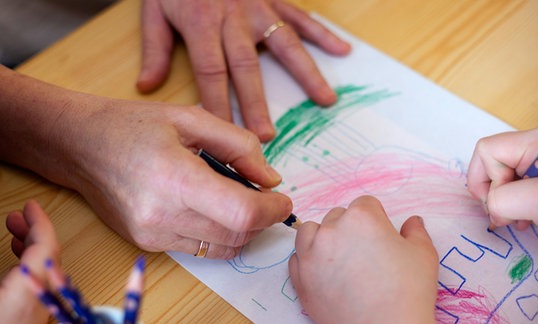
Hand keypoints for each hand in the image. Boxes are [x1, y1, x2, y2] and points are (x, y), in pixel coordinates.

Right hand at [0, 66, 292, 258]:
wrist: (79, 145)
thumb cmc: (131, 125)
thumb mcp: (190, 118)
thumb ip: (238, 145)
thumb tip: (270, 179)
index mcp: (175, 179)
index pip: (242, 214)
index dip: (272, 210)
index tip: (282, 198)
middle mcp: (161, 216)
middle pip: (237, 236)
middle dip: (263, 219)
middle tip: (266, 196)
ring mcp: (152, 235)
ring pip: (222, 248)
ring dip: (244, 229)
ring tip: (240, 199)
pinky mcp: (147, 243)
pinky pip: (200, 249)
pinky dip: (219, 234)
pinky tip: (214, 208)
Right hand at [2, 200, 60, 322]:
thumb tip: (9, 222)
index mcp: (27, 293)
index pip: (46, 248)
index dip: (39, 223)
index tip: (31, 206)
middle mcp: (40, 302)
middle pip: (48, 257)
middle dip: (33, 231)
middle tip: (17, 216)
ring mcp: (38, 312)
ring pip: (45, 270)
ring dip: (31, 248)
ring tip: (13, 233)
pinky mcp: (32, 318)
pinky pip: (41, 283)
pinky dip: (30, 266)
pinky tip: (17, 263)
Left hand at [137, 0, 350, 141]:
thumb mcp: (153, 9)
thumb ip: (155, 49)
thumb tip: (147, 87)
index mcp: (201, 24)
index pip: (210, 72)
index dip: (218, 104)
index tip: (225, 134)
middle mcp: (233, 19)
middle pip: (247, 67)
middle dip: (257, 104)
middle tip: (267, 135)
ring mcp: (258, 8)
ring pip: (284, 44)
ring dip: (305, 74)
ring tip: (325, 101)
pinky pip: (299, 17)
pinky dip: (321, 33)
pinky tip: (341, 51)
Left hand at [289, 196, 437, 322]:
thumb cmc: (407, 293)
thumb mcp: (423, 255)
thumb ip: (415, 231)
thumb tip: (413, 221)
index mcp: (361, 217)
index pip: (365, 204)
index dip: (376, 219)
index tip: (381, 237)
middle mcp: (331, 230)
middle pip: (337, 216)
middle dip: (350, 228)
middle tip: (365, 253)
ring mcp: (311, 254)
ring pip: (311, 231)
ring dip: (323, 238)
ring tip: (340, 258)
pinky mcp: (300, 278)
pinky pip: (297, 258)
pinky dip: (309, 261)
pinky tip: (326, 273)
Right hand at [467, 127, 537, 240]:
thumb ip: (503, 199)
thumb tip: (491, 205)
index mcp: (536, 142)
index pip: (487, 151)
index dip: (485, 179)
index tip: (499, 205)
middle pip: (494, 162)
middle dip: (493, 191)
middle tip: (507, 215)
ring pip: (506, 175)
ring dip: (505, 200)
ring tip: (520, 220)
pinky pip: (521, 184)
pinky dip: (518, 203)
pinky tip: (529, 218)